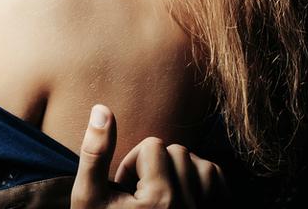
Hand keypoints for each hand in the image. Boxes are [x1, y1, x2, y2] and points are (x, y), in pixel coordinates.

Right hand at [71, 105, 229, 208]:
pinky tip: (181, 200)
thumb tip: (102, 108)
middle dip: (155, 167)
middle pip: (178, 152)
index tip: (123, 193)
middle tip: (139, 197)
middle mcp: (191, 208)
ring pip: (201, 165)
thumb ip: (94, 152)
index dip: (132, 164)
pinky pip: (218, 183)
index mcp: (161, 200)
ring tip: (160, 198)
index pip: (153, 146)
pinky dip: (201, 183)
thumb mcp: (89, 199)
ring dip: (180, 174)